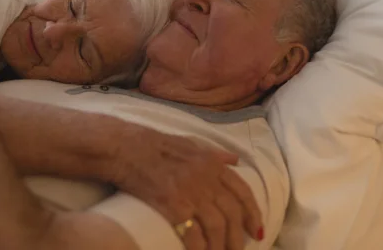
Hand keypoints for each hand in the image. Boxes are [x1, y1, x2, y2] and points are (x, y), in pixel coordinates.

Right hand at [112, 126, 262, 249]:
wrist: (125, 148)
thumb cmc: (155, 145)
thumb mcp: (190, 144)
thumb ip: (214, 155)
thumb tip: (235, 160)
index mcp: (212, 163)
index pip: (243, 192)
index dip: (253, 213)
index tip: (257, 230)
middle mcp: (206, 177)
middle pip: (232, 214)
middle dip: (238, 237)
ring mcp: (191, 192)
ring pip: (218, 227)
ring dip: (220, 246)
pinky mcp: (173, 205)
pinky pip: (194, 234)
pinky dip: (199, 248)